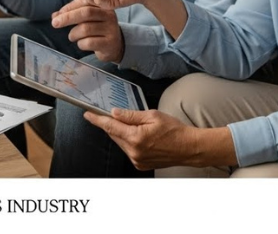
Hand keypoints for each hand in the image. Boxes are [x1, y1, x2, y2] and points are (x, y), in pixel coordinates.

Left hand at [51, 0, 124, 62]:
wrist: (114, 46)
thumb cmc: (96, 29)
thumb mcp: (85, 19)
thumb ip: (71, 14)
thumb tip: (55, 16)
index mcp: (102, 5)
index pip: (84, 2)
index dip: (69, 7)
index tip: (57, 15)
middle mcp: (109, 15)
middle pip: (86, 13)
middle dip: (67, 17)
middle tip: (54, 23)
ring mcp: (111, 29)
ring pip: (85, 29)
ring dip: (73, 34)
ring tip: (72, 36)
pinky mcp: (109, 43)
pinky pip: (89, 42)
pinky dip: (80, 44)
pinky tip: (82, 44)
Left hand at [84, 108, 200, 170]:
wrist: (189, 148)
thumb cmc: (174, 131)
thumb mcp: (152, 116)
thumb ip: (131, 115)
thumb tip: (115, 113)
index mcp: (136, 137)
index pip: (110, 126)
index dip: (97, 120)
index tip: (88, 114)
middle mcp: (134, 151)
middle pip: (114, 135)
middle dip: (112, 124)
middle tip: (113, 115)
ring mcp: (137, 160)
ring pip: (120, 143)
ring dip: (121, 133)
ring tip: (135, 126)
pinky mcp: (140, 164)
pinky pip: (127, 150)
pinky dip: (128, 142)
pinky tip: (138, 136)